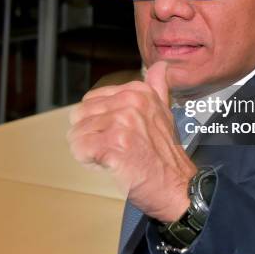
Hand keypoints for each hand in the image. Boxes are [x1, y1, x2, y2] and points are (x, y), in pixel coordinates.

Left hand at [68, 61, 196, 222]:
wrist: (177, 187)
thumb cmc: (166, 155)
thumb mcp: (164, 112)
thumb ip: (158, 87)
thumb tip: (161, 66)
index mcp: (138, 92)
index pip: (91, 100)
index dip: (98, 122)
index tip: (118, 134)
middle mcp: (130, 102)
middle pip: (80, 115)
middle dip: (90, 136)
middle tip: (115, 149)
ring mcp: (122, 123)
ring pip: (77, 133)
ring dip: (90, 151)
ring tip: (114, 158)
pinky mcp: (114, 145)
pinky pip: (79, 148)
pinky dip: (88, 161)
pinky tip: (109, 165)